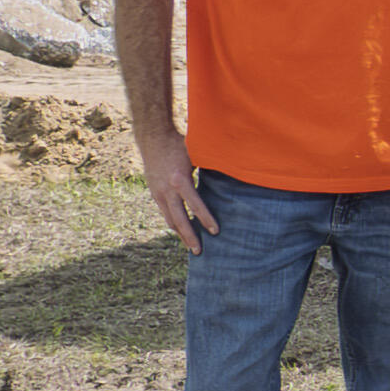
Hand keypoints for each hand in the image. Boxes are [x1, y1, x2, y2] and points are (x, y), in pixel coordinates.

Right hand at [138, 129, 215, 253]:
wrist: (154, 138)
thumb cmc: (181, 145)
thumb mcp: (197, 155)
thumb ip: (211, 169)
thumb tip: (236, 175)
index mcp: (180, 180)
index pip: (195, 204)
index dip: (206, 219)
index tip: (216, 232)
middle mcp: (167, 190)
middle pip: (179, 219)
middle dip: (190, 236)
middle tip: (200, 252)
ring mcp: (158, 193)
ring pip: (170, 219)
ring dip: (180, 234)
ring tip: (191, 247)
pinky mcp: (155, 193)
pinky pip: (165, 213)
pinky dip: (173, 223)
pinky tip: (181, 232)